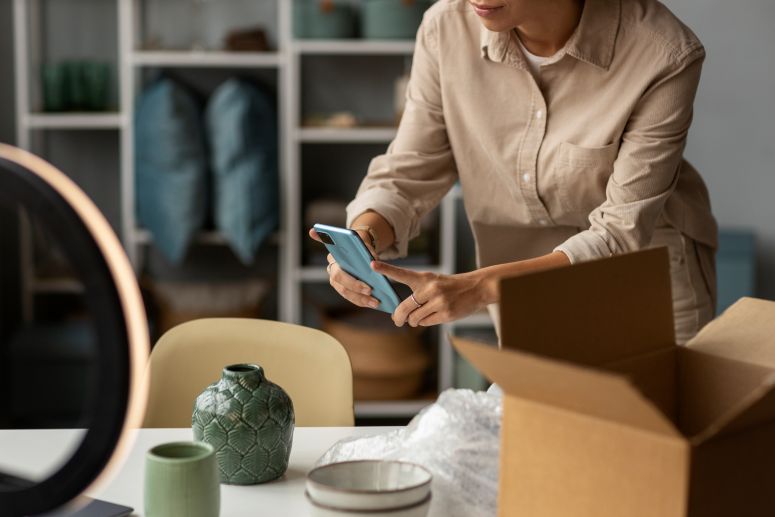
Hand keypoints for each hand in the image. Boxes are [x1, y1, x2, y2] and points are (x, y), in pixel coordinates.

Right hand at [309, 228, 380, 308]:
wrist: (356, 249)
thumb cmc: (360, 246)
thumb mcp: (365, 245)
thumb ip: (368, 252)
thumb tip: (374, 263)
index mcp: (334, 257)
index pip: (339, 272)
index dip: (353, 283)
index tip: (368, 288)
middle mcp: (331, 270)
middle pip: (342, 284)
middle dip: (357, 289)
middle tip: (371, 291)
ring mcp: (336, 281)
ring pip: (345, 293)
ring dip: (361, 299)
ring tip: (376, 303)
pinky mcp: (342, 288)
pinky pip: (351, 297)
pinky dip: (361, 301)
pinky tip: (373, 303)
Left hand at [372, 261, 491, 326]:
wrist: (475, 288)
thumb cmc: (450, 286)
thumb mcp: (433, 282)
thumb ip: (418, 293)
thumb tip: (403, 316)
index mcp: (424, 278)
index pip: (401, 273)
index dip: (386, 269)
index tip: (371, 264)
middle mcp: (430, 288)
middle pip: (404, 308)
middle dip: (398, 317)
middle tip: (396, 321)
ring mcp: (439, 302)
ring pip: (415, 318)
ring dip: (414, 320)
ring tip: (422, 315)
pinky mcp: (446, 314)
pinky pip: (427, 323)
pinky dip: (426, 322)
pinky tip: (434, 315)